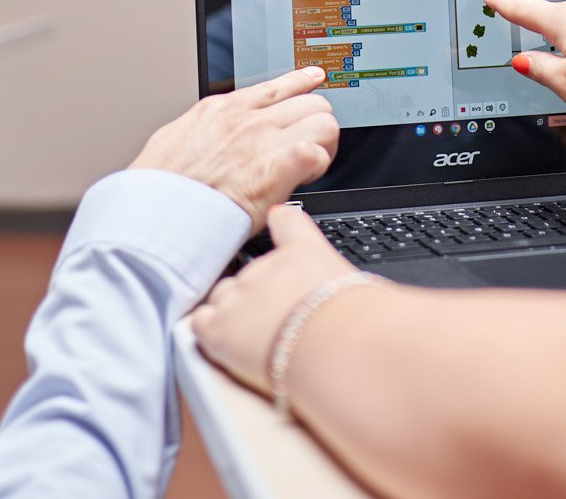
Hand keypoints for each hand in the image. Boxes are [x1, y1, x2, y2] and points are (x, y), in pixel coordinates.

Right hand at [131, 66, 339, 230]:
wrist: (154, 213)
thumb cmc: (159, 188)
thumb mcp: (173, 139)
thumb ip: (199, 131)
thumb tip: (204, 136)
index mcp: (221, 110)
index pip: (276, 86)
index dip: (302, 82)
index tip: (315, 78)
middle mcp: (247, 119)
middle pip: (310, 101)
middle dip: (316, 123)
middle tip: (309, 147)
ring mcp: (263, 140)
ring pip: (323, 121)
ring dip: (323, 144)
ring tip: (309, 166)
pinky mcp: (276, 168)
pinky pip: (317, 153)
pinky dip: (317, 167)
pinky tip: (304, 178)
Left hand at [192, 204, 362, 394]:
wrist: (332, 344)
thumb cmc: (355, 322)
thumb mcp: (363, 292)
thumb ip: (348, 287)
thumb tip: (362, 298)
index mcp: (303, 252)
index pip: (287, 222)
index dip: (280, 222)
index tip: (276, 217)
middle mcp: (266, 267)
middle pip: (250, 274)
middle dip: (259, 297)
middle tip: (279, 325)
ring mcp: (238, 295)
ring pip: (223, 298)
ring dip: (234, 315)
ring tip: (257, 341)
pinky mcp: (219, 328)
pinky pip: (202, 324)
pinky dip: (211, 333)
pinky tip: (228, 347)